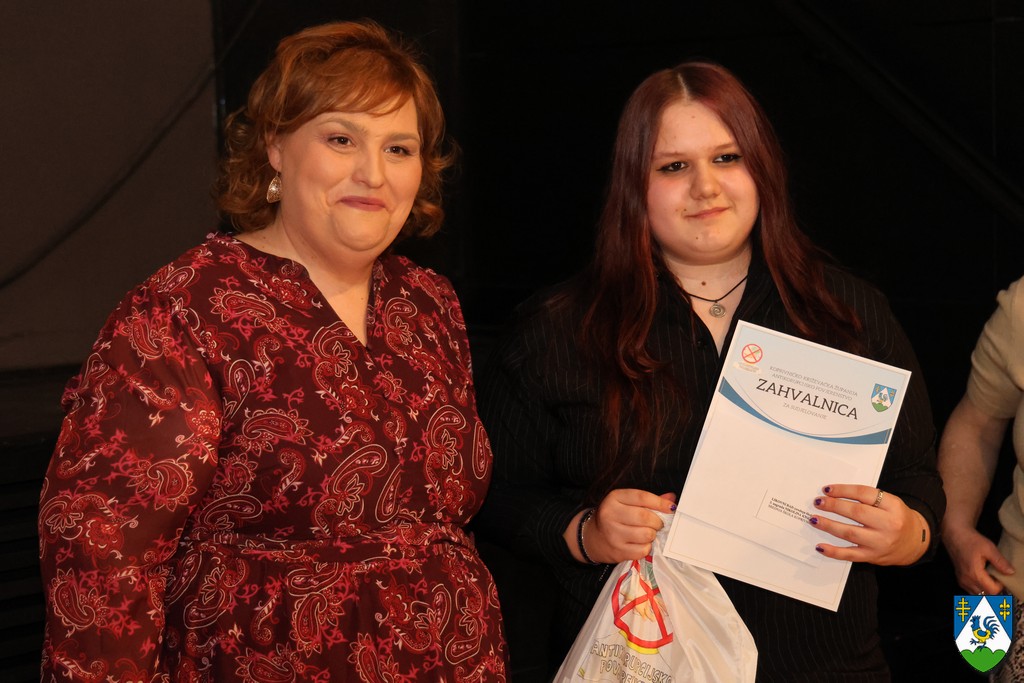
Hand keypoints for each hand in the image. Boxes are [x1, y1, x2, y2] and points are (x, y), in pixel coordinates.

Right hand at [565, 489, 675, 563]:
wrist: (593, 538)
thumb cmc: (615, 517)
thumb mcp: (627, 503)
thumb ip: (648, 500)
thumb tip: (671, 500)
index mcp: (614, 498)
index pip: (642, 497)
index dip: (660, 502)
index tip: (671, 508)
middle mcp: (610, 514)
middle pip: (645, 517)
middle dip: (658, 521)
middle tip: (658, 524)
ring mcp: (613, 534)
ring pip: (646, 534)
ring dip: (652, 534)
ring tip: (648, 533)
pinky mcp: (617, 551)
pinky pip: (643, 550)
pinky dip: (646, 547)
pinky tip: (641, 543)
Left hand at [810, 484, 929, 565]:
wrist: (917, 543)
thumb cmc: (897, 518)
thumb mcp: (890, 503)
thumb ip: (868, 498)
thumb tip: (835, 494)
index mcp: (893, 506)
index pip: (864, 494)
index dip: (843, 490)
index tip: (827, 489)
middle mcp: (888, 524)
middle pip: (856, 512)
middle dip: (833, 506)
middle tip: (818, 502)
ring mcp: (880, 542)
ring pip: (850, 533)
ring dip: (829, 525)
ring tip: (814, 519)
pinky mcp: (873, 557)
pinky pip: (850, 555)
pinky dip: (833, 551)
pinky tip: (820, 547)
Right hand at [943, 522, 1013, 594]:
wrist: (955, 535)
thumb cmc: (971, 540)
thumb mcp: (989, 548)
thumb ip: (1000, 562)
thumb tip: (1011, 572)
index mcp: (974, 574)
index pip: (993, 591)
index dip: (1000, 585)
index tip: (1001, 575)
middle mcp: (967, 580)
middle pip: (986, 594)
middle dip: (994, 587)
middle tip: (996, 576)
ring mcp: (962, 581)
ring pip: (978, 594)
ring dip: (986, 589)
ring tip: (989, 577)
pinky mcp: (959, 579)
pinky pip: (971, 590)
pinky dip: (978, 588)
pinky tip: (981, 578)